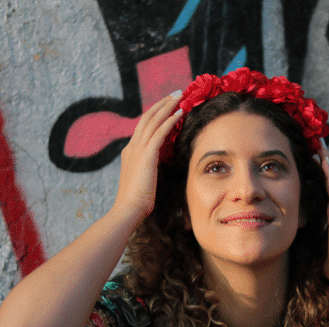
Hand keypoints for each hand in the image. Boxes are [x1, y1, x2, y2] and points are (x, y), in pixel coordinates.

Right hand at [112, 93, 183, 222]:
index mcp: (130, 152)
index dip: (156, 115)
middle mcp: (132, 147)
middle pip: (147, 118)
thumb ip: (149, 169)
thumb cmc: (137, 201)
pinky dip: (170, 120)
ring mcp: (138, 150)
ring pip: (153, 120)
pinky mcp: (146, 156)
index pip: (143, 127)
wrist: (128, 209)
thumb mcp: (143, 180)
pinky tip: (180, 113)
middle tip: (175, 93)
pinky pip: (159, 132)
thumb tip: (158, 167)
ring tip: (179, 97)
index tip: (167, 106)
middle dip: (162, 104)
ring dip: (167, 106)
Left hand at [318, 141, 328, 285]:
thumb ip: (309, 231)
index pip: (323, 187)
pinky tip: (325, 161)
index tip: (311, 157)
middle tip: (317, 141)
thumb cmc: (328, 261)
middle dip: (324, 161)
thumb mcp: (315, 241)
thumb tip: (295, 227)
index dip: (318, 172)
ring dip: (327, 162)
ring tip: (321, 144)